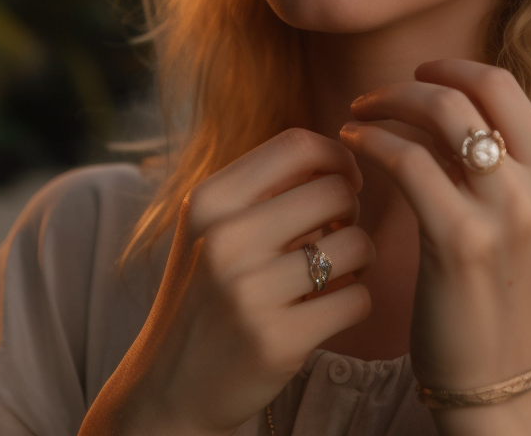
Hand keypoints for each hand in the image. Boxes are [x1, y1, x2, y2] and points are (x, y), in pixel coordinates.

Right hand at [80, 129, 374, 435]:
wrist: (170, 387)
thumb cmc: (209, 290)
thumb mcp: (214, 226)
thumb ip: (267, 185)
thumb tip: (345, 154)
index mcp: (209, 200)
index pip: (297, 144)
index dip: (337, 156)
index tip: (345, 179)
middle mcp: (224, 239)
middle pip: (335, 190)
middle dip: (352, 209)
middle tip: (338, 232)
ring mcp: (249, 292)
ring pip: (356, 244)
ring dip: (361, 257)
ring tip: (338, 271)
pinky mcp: (277, 341)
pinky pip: (358, 298)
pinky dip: (355, 300)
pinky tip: (330, 308)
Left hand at [340, 60, 530, 433]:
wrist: (496, 382)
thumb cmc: (493, 295)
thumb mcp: (515, 219)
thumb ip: (490, 162)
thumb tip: (438, 104)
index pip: (504, 85)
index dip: (454, 67)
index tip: (418, 73)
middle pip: (471, 89)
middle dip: (413, 81)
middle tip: (374, 95)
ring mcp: (506, 212)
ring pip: (439, 113)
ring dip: (387, 103)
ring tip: (355, 115)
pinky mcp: (461, 239)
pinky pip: (407, 160)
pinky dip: (372, 140)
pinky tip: (351, 143)